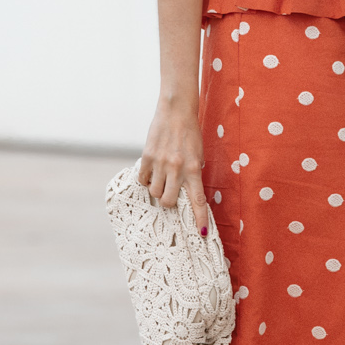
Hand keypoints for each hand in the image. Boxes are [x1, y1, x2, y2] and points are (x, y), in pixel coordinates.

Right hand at [139, 93, 209, 233]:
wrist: (176, 110)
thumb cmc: (190, 133)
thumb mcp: (198, 154)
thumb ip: (193, 172)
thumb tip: (186, 192)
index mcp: (194, 168)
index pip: (198, 200)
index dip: (200, 218)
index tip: (202, 233)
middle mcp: (177, 168)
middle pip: (168, 202)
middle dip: (168, 202)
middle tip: (170, 194)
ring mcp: (161, 163)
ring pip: (154, 192)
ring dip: (157, 189)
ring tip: (161, 178)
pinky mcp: (147, 157)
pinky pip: (143, 179)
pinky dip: (146, 179)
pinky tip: (151, 171)